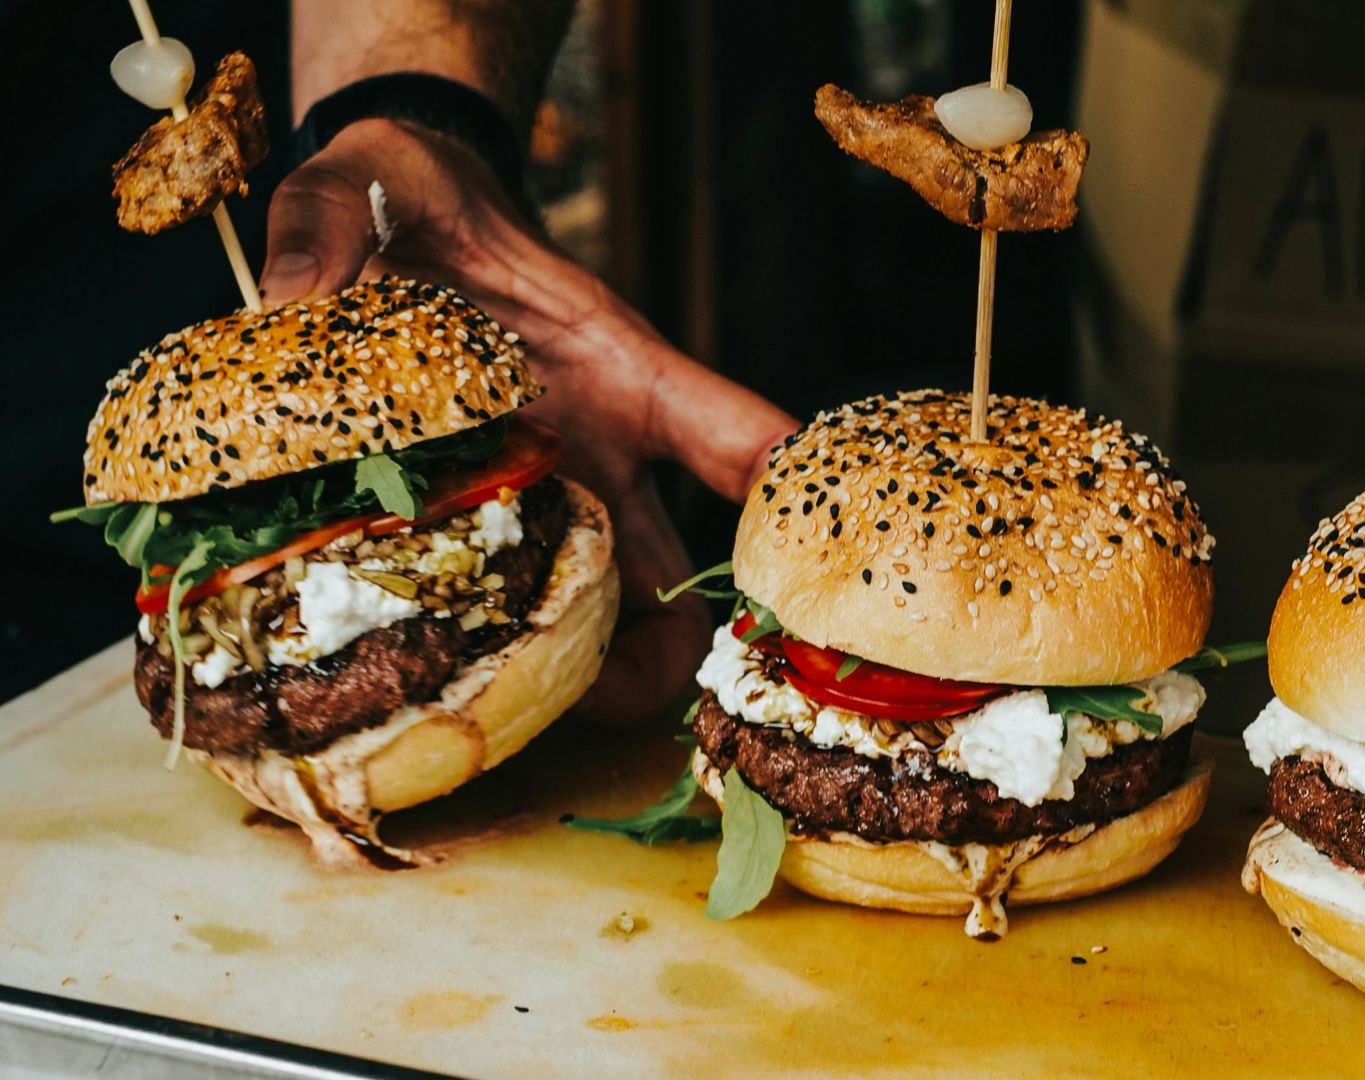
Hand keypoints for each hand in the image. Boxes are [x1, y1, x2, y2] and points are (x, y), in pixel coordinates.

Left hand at [259, 118, 796, 724]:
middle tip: (604, 700)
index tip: (798, 560)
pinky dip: (502, 664)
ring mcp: (553, 504)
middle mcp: (603, 455)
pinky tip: (439, 685)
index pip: (728, 432)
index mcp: (615, 371)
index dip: (779, 500)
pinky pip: (516, 618)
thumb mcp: (372, 189)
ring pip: (612, 623)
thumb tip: (293, 304)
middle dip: (667, 659)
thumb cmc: (414, 207)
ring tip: (517, 716)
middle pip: (686, 574)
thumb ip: (324, 227)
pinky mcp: (486, 531)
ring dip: (587, 682)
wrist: (390, 224)